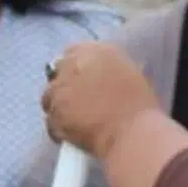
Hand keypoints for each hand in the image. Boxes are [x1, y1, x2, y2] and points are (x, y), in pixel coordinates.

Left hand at [43, 43, 162, 158]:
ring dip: (58, 107)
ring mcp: (60, 88)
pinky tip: (72, 136)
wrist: (132, 131)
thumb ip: (108, 70)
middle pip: (57, 72)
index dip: (74, 68)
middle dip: (63, 86)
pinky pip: (50, 121)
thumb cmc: (139, 106)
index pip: (73, 52)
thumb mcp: (129, 75)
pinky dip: (58, 129)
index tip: (79, 81)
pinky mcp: (53, 111)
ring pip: (49, 96)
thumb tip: (99, 75)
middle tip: (75, 102)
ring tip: (73, 121)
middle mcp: (74, 64)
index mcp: (96, 50)